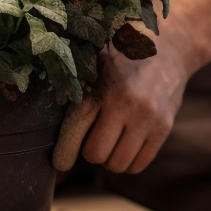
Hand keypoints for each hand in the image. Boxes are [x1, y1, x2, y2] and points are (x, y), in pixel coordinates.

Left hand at [52, 21, 190, 174]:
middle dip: (90, 151)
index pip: (75, 132)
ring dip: (110, 158)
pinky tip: (125, 145)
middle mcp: (126, 104)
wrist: (173, 46)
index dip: (64, 152)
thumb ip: (73, 76)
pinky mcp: (164, 129)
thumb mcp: (95, 56)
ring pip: (118, 164)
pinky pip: (138, 164)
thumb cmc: (123, 52)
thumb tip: (38, 85)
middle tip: (92, 138)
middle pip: (96, 154)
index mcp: (101, 85)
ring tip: (110, 141)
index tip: (60, 160)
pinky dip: (128, 161)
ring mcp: (148, 118)